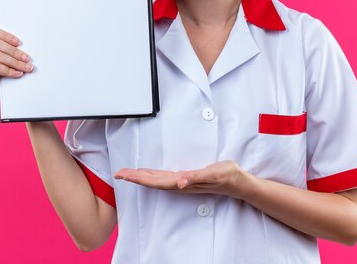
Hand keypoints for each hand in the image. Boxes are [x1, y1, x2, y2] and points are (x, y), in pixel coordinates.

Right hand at [0, 26, 33, 95]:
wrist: (12, 96)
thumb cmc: (16, 75)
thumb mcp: (16, 59)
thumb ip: (16, 50)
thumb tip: (30, 42)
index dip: (3, 34)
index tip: (18, 42)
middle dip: (14, 51)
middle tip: (27, 58)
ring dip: (16, 62)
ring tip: (27, 68)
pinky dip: (10, 70)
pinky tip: (19, 74)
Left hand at [114, 160, 249, 198]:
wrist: (238, 182)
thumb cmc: (227, 176)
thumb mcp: (213, 174)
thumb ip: (196, 177)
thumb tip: (179, 182)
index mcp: (183, 182)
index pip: (155, 181)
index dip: (139, 178)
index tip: (124, 175)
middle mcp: (180, 184)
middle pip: (152, 181)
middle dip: (135, 178)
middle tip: (118, 173)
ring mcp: (183, 182)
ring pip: (157, 180)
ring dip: (142, 177)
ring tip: (128, 174)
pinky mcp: (187, 178)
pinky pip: (165, 177)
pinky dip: (153, 175)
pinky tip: (149, 174)